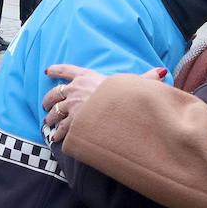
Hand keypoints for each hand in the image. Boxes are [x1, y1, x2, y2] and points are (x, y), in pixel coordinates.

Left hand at [42, 64, 166, 142]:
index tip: (48, 71)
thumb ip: (145, 78)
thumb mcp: (134, 84)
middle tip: (46, 104)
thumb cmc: (124, 96)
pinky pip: (62, 128)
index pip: (67, 70)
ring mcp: (72, 106)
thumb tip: (161, 71)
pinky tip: (56, 138)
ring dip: (51, 117)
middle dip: (48, 99)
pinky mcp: (73, 123)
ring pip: (55, 111)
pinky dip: (58, 133)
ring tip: (48, 122)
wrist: (116, 110)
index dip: (57, 69)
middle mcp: (76, 90)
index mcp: (87, 76)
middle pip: (55, 92)